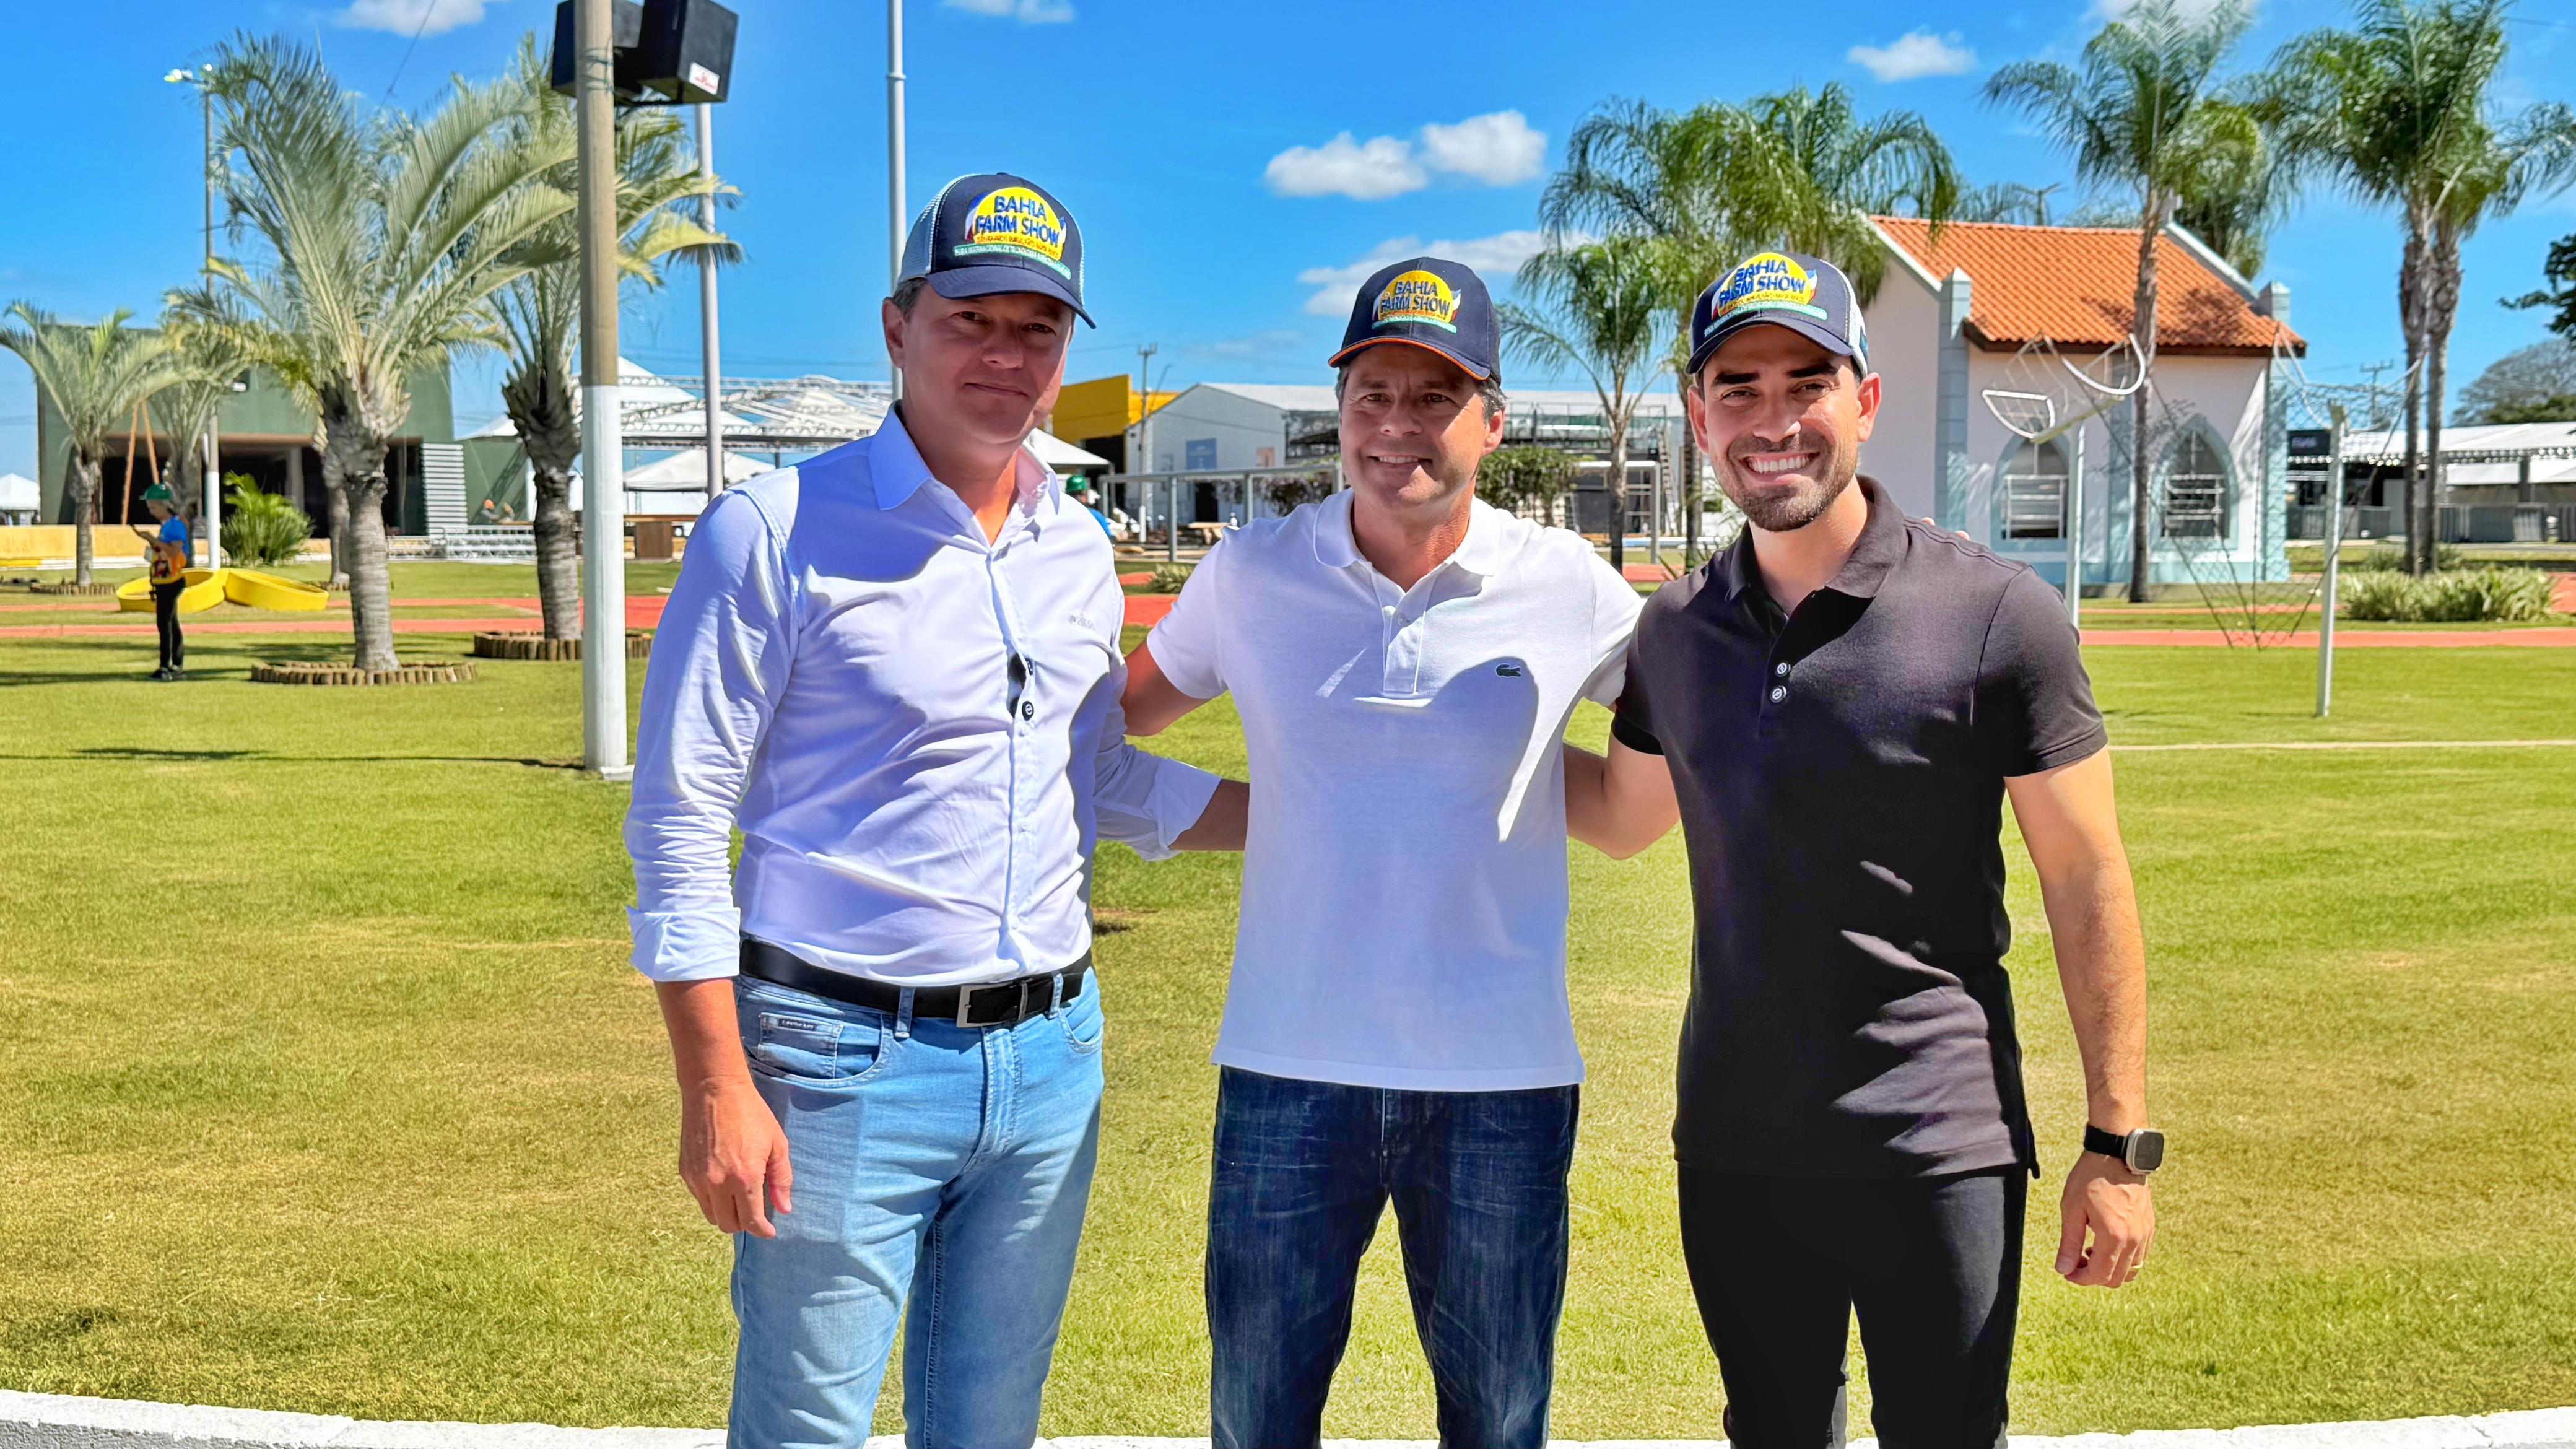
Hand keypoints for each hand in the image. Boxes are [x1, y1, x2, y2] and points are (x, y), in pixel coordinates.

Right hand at [677, 1076, 793, 1236]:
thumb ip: (781, 1180)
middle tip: (755, 1211)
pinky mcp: (685, 1172)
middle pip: (729, 1224)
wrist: (715, 1090)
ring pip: (711, 1215)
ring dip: (726, 1213)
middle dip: (744, 1223)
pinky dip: (712, 1199)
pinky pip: (699, 1198)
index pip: (751, 1221)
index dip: (762, 1231)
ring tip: (738, 1198)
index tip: (769, 1231)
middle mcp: (718, 1183)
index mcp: (744, 1178)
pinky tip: (723, 1182)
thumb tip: (784, 1209)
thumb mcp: (777, 1144)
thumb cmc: (751, 1114)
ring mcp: (699, 1179)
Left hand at [2057, 1152, 2153, 1286]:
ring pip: (2132, 1271)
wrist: (2117, 1155)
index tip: (2066, 1272)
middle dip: (2094, 1276)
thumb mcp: (2072, 1209)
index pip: (2099, 1275)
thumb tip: (2063, 1269)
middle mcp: (2134, 1240)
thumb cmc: (2090, 1178)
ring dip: (2110, 1269)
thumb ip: (2069, 1243)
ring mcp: (2145, 1234)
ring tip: (2090, 1251)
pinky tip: (2106, 1243)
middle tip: (2076, 1262)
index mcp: (2114, 1237)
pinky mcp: (2149, 1227)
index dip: (2080, 1279)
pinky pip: (2140, 1256)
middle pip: (2117, 1278)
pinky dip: (2124, 1259)